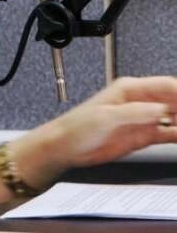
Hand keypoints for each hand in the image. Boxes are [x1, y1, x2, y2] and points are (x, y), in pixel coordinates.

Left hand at [53, 75, 176, 167]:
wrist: (67, 147)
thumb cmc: (77, 127)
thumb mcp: (106, 117)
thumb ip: (134, 112)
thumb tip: (159, 109)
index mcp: (130, 89)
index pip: (168, 86)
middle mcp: (140, 101)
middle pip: (176, 100)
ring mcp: (144, 119)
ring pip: (176, 116)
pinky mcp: (145, 135)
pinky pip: (171, 133)